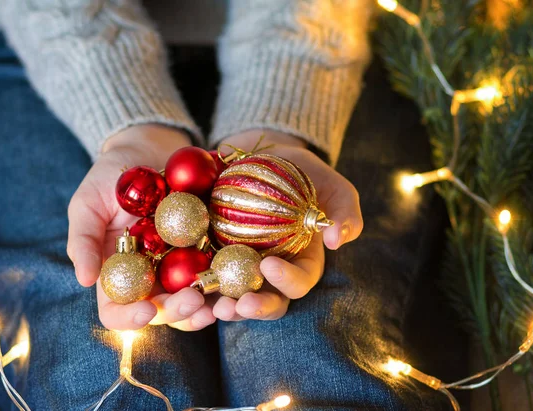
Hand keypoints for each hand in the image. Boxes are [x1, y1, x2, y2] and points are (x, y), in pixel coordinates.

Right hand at [67, 125, 215, 330]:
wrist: (148, 149)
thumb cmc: (110, 177)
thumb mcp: (87, 203)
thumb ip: (84, 239)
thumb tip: (84, 279)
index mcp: (116, 272)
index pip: (116, 310)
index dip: (128, 319)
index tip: (145, 311)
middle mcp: (147, 276)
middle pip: (160, 310)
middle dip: (176, 313)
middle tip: (192, 301)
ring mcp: (176, 265)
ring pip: (189, 299)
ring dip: (203, 307)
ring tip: (216, 304)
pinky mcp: (203, 249)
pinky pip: (214, 272)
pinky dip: (223, 281)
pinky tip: (234, 282)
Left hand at [211, 130, 362, 320]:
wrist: (263, 156)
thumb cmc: (303, 173)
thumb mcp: (332, 186)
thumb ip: (345, 212)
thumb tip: (339, 241)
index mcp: (303, 261)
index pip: (300, 281)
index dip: (287, 281)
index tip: (270, 266)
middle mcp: (273, 272)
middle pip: (268, 302)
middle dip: (255, 308)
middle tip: (238, 305)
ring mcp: (243, 266)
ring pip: (236, 297)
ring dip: (225, 307)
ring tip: (212, 307)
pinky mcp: (214, 256)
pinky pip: (207, 277)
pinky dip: (199, 286)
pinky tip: (187, 288)